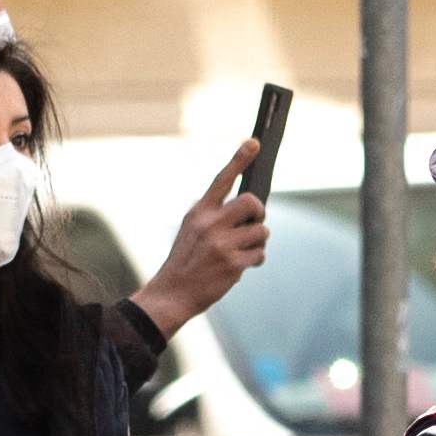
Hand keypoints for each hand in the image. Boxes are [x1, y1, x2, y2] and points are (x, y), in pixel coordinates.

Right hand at [133, 144, 271, 335]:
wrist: (173, 292)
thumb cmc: (186, 260)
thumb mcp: (191, 229)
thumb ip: (215, 215)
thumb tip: (250, 208)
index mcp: (199, 211)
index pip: (222, 179)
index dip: (240, 159)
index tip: (254, 142)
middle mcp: (210, 224)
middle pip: (252, 203)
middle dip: (258, 213)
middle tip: (253, 223)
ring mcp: (222, 243)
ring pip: (261, 231)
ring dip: (257, 242)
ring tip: (242, 251)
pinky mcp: (233, 263)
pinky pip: (259, 253)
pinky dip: (255, 259)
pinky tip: (241, 265)